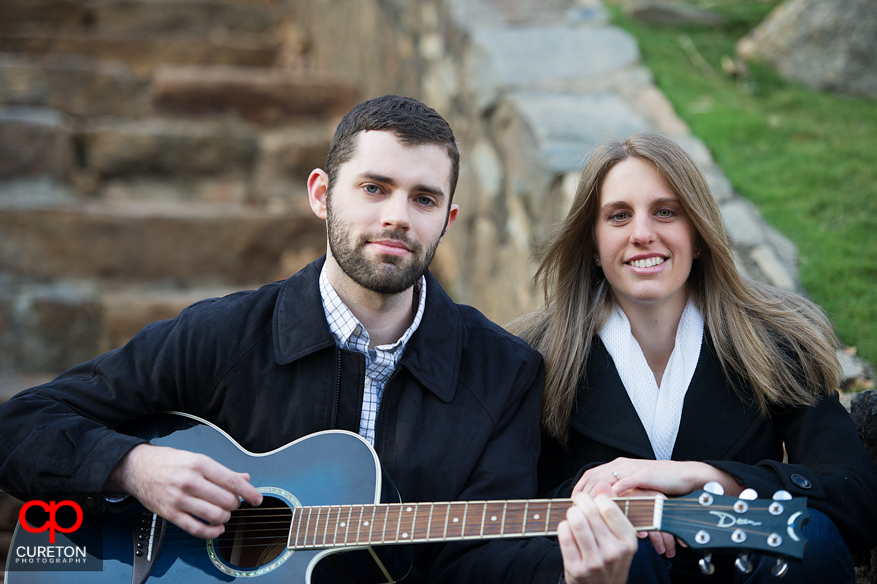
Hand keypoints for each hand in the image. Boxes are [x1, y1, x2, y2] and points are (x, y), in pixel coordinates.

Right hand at [105, 444, 262, 538]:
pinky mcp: (171, 514)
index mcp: (199, 464)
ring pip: (215, 516)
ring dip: (226, 518)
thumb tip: (244, 479)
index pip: (231, 481)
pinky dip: (212, 532)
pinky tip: (217, 528)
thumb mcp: (196, 458)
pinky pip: (196, 529)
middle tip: (235, 503)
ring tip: (225, 514)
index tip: (257, 499)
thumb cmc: (168, 462)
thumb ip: (222, 471)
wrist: (136, 468)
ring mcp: (179, 499)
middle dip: (236, 505)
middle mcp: (190, 481)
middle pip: (226, 500)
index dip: (248, 492)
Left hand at [558, 483, 637, 583]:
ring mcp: (595, 562)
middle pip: (589, 511)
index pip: (607, 506)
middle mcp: (614, 552)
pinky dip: (562, 527)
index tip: (593, 501)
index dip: (596, 498)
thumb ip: (613, 508)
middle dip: (580, 502)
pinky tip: (568, 530)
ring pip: (576, 521)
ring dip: (571, 514)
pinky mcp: (577, 569)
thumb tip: (603, 484)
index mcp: (628, 540)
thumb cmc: (611, 558)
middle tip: (578, 504)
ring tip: (574, 516)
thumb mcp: (620, 536)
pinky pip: (564, 536)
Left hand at [573, 458, 740, 499]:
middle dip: (582, 494)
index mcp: (617, 466)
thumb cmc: (659, 483)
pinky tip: (610, 501)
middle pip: (594, 477)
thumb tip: (604, 504)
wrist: (683, 476)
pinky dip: (617, 490)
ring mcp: (632, 468)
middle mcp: (621, 465)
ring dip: (595, 494)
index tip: (571, 503)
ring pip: (607, 479)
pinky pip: (627, 481)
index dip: (579, 489)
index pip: (591, 476)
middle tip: (574, 509)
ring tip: (587, 509)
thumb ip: (619, 491)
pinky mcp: (645, 474)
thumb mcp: (634, 486)